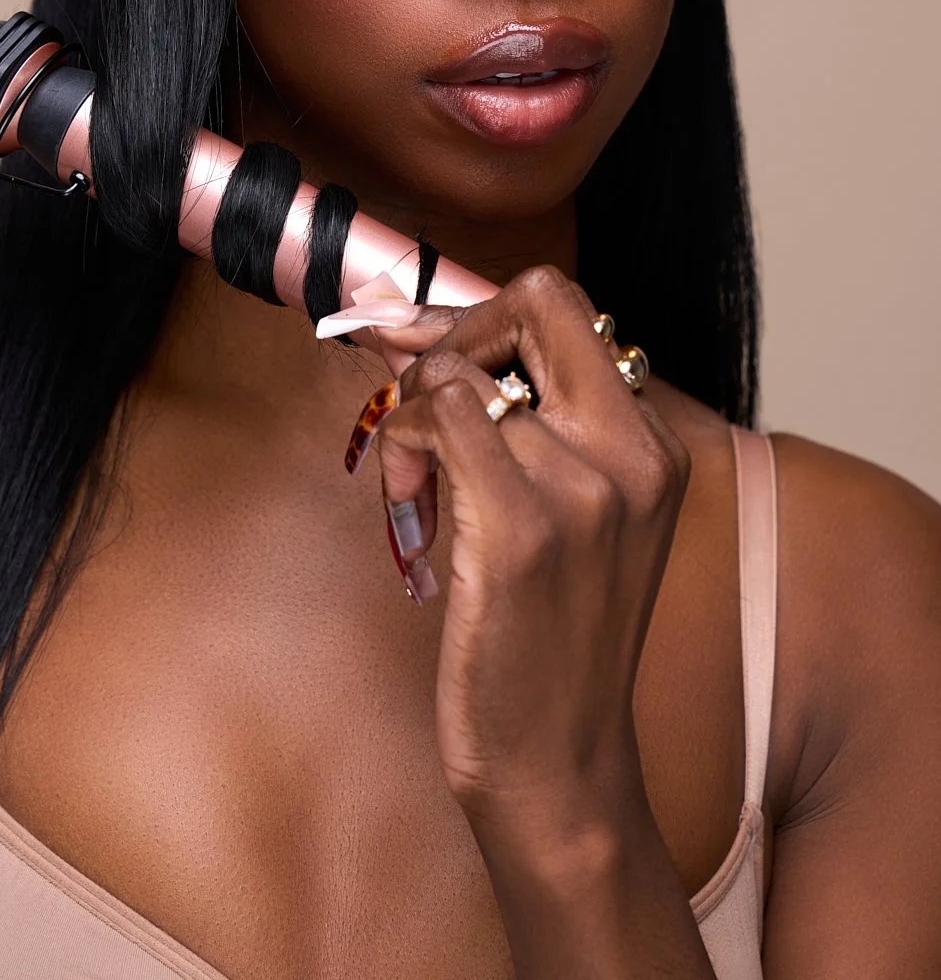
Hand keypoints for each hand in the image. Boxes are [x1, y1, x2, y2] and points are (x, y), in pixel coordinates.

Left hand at [371, 265, 688, 855]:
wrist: (560, 762)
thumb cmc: (545, 634)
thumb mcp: (572, 514)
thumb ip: (526, 421)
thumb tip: (416, 325)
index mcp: (655, 446)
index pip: (566, 310)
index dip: (479, 314)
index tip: (424, 346)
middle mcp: (633, 455)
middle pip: (536, 299)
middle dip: (454, 330)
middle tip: (417, 397)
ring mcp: (584, 491)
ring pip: (462, 369)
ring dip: (413, 412)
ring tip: (417, 483)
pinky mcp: (522, 531)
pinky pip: (444, 413)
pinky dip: (406, 438)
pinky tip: (411, 500)